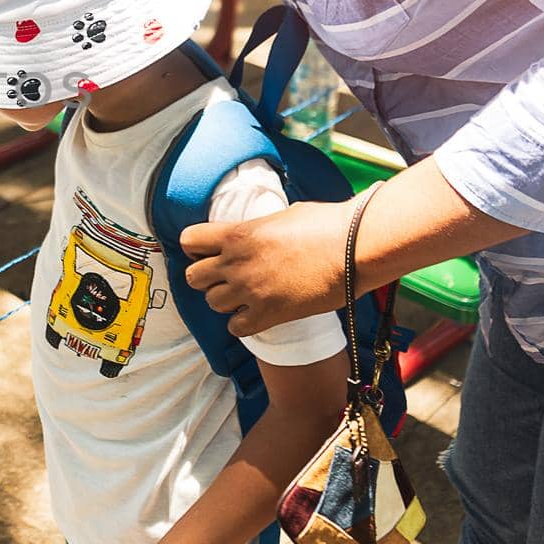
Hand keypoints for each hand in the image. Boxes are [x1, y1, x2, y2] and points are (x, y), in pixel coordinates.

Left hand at [182, 199, 353, 336]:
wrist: (355, 247)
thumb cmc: (326, 224)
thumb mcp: (281, 215)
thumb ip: (258, 228)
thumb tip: (258, 232)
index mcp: (237, 233)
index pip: (188, 240)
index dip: (195, 247)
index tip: (206, 251)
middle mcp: (236, 263)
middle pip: (193, 278)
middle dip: (205, 278)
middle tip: (224, 277)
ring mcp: (251, 290)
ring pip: (212, 303)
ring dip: (225, 301)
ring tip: (244, 296)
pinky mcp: (270, 314)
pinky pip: (236, 328)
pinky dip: (242, 324)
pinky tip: (256, 314)